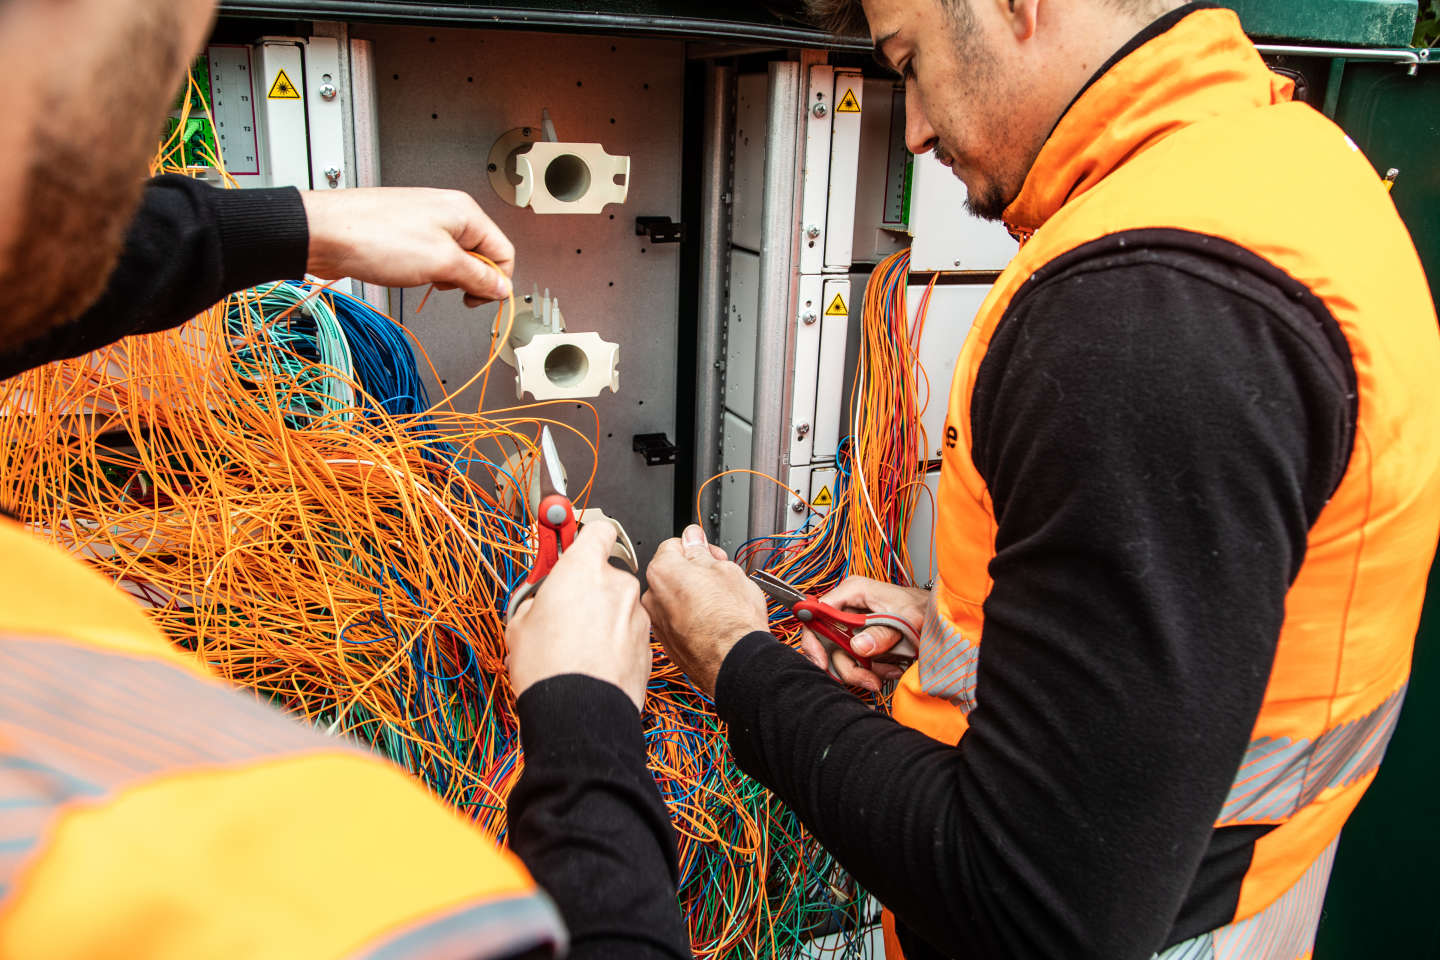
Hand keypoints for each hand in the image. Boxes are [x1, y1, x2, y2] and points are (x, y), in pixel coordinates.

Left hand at [301, 187, 514, 304]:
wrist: (325, 232)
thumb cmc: (376, 236)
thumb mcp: (440, 263)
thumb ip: (478, 276)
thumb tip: (501, 288)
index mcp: (465, 212)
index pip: (503, 251)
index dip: (496, 281)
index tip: (481, 300)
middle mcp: (448, 212)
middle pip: (480, 255)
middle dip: (468, 278)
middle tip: (447, 287)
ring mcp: (425, 221)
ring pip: (454, 258)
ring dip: (445, 276)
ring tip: (423, 277)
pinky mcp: (405, 232)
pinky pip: (430, 256)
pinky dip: (425, 270)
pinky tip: (408, 272)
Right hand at [506, 520, 650, 711]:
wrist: (579, 713)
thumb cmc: (548, 667)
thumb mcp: (520, 622)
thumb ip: (536, 596)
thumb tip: (539, 596)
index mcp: (583, 569)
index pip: (598, 529)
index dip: (585, 535)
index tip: (574, 540)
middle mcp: (616, 584)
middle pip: (606, 572)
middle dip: (588, 587)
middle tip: (564, 611)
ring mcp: (636, 613)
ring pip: (618, 604)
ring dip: (603, 616)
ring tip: (577, 645)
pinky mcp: (648, 642)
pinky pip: (628, 632)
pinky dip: (615, 640)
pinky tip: (595, 660)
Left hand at [643, 525, 767, 696]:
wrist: (736, 662)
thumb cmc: (733, 620)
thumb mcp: (726, 569)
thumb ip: (701, 550)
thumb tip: (693, 537)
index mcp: (663, 571)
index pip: (674, 546)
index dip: (699, 548)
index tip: (713, 556)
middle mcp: (652, 597)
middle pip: (672, 573)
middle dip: (695, 572)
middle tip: (721, 579)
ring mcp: (658, 623)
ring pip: (675, 599)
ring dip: (693, 596)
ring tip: (720, 605)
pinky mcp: (667, 644)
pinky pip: (677, 621)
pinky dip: (691, 619)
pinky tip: (713, 623)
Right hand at [799, 576, 928, 691]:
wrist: (938, 619)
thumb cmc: (924, 608)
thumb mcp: (906, 620)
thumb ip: (882, 634)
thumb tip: (858, 646)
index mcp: (853, 591)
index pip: (816, 614)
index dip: (814, 640)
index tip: (822, 662)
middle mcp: (848, 606)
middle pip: (827, 641)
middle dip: (848, 666)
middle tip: (868, 680)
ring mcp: (853, 624)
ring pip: (841, 656)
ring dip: (864, 671)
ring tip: (888, 673)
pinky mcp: (861, 639)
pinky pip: (855, 661)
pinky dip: (872, 671)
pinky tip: (891, 669)